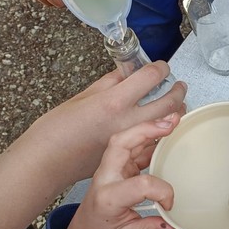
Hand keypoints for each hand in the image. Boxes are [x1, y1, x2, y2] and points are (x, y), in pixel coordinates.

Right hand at [23, 61, 186, 187]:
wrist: (48, 160)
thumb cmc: (57, 129)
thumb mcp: (84, 96)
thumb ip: (110, 83)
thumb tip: (127, 73)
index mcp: (114, 101)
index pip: (150, 77)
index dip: (160, 68)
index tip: (162, 67)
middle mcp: (127, 120)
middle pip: (168, 102)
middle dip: (179, 91)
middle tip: (180, 86)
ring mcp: (132, 140)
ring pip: (167, 124)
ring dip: (176, 112)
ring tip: (177, 104)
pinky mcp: (129, 155)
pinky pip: (154, 141)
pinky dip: (163, 130)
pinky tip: (163, 125)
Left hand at [62, 117, 181, 228]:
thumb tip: (173, 225)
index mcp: (107, 198)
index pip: (141, 184)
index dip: (162, 192)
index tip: (169, 205)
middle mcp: (105, 178)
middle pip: (122, 143)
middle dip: (147, 129)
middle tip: (172, 123)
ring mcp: (110, 170)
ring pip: (126, 139)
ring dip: (149, 128)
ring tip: (172, 120)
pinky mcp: (117, 168)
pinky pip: (132, 147)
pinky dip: (149, 139)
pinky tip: (165, 134)